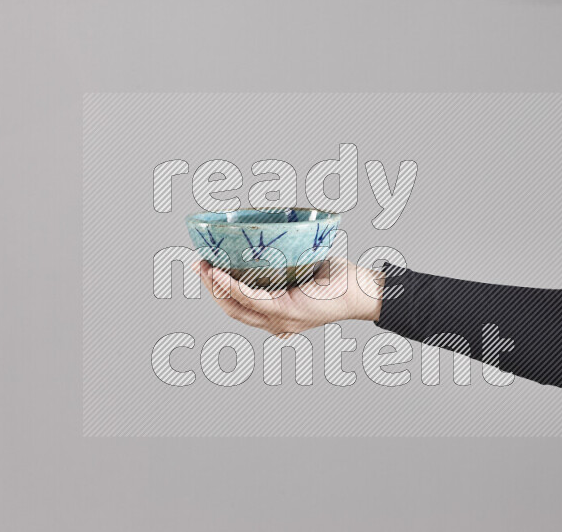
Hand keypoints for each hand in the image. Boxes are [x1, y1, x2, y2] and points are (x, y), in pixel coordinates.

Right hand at [194, 258, 383, 335]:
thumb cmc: (338, 281)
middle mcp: (276, 324)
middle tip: (198, 265)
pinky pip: (252, 298)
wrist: (363, 291)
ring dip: (215, 286)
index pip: (239, 308)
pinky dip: (233, 286)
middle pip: (231, 309)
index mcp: (278, 318)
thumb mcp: (303, 271)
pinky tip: (220, 274)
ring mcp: (281, 320)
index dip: (218, 291)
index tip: (206, 269)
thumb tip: (267, 238)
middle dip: (210, 288)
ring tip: (203, 266)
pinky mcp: (287, 311)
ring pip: (236, 306)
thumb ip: (284, 264)